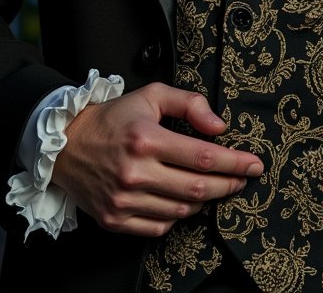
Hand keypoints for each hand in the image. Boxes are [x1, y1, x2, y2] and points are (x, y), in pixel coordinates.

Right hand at [51, 81, 263, 235]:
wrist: (67, 144)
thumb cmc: (113, 118)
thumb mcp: (152, 95)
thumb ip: (189, 104)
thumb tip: (219, 126)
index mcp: (146, 139)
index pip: (204, 157)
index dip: (235, 162)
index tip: (254, 164)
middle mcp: (135, 172)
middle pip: (198, 188)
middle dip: (230, 184)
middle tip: (244, 178)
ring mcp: (124, 199)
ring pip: (181, 210)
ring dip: (205, 200)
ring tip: (213, 187)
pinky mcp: (115, 218)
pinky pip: (159, 226)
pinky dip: (177, 216)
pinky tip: (181, 201)